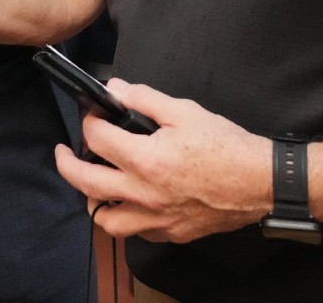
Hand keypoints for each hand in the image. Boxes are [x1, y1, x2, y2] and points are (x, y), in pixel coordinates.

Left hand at [54, 80, 271, 243]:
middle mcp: (145, 194)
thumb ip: (144, 98)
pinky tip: (129, 201)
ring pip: (106, 219)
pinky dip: (125, 217)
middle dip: (67, 164)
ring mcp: (156, 218)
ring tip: (93, 183)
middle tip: (63, 153)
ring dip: (93, 200)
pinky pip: (135, 232)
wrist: (260, 181)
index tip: (91, 116)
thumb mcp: (184, 111)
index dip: (89, 122)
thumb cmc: (226, 146)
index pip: (97, 140)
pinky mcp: (171, 233)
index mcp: (147, 160)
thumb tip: (115, 89)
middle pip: (87, 184)